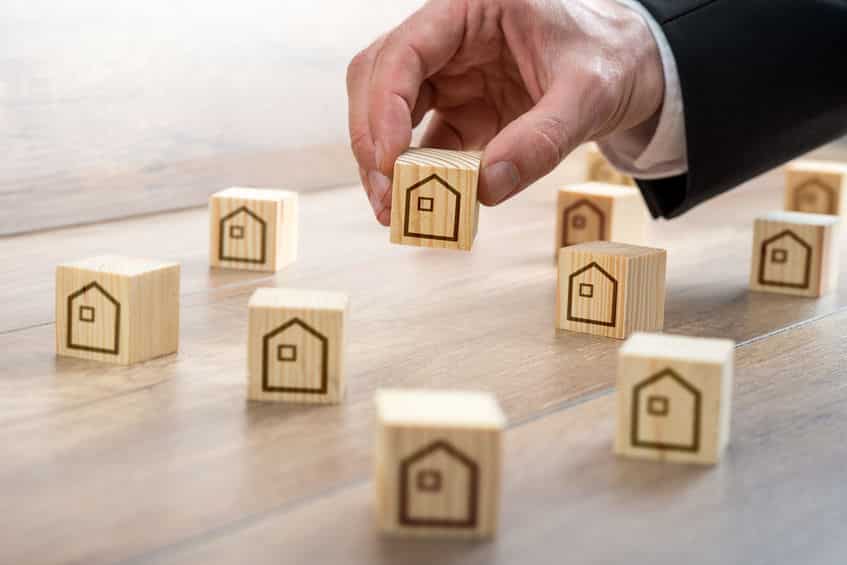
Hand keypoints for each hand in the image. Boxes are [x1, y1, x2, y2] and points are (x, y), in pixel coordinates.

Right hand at [346, 0, 663, 224]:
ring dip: (384, 162)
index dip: (384, 104)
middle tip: (384, 194)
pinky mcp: (458, 111)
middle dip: (372, 138)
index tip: (390, 159)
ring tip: (392, 210)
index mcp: (469, 9)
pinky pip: (422, 143)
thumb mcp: (587, 95)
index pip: (404, 50)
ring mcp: (448, 77)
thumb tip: (485, 189)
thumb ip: (540, 139)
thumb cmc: (608, 59)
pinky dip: (415, 174)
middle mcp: (447, 40)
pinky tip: (417, 205)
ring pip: (387, 112)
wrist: (627, 69)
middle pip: (377, 79)